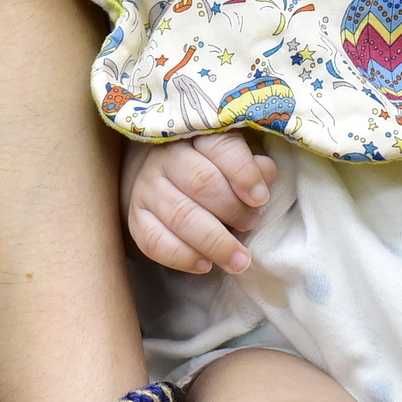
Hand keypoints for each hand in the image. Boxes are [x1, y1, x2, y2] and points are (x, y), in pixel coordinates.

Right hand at [121, 134, 276, 274]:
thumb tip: (265, 175)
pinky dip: (183, 257)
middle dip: (232, 210)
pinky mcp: (136, 219)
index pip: (220, 147)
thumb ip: (253, 167)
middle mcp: (166, 158)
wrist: (163, 180)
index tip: (261, 198)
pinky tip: (205, 264)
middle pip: (201, 182)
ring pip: (180, 215)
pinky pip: (155, 242)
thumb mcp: (234, 159)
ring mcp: (147, 188)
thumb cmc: (210, 169)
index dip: (243, 172)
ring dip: (214, 242)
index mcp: (195, 137)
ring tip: (238, 260)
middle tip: (251, 225)